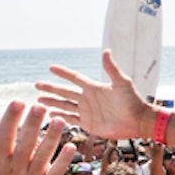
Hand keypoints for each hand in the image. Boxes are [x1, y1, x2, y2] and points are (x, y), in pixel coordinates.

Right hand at [0, 102, 73, 174]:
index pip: (4, 136)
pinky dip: (63, 160)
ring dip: (52, 137)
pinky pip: (56, 172)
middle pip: (26, 143)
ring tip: (60, 120)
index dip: (11, 119)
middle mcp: (14, 169)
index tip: (18, 101)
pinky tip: (71, 145)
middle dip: (33, 124)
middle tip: (41, 106)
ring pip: (43, 155)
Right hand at [36, 50, 152, 139]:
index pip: (74, 78)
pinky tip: (51, 115)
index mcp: (94, 87)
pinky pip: (71, 119)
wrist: (138, 121)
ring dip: (52, 103)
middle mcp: (88, 98)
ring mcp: (87, 111)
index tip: (51, 67)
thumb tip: (106, 50)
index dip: (63, 73)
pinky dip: (60, 117)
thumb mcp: (122, 82)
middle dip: (51, 88)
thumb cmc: (132, 101)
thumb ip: (111, 68)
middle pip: (65, 92)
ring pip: (64, 105)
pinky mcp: (88, 123)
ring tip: (38, 101)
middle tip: (37, 85)